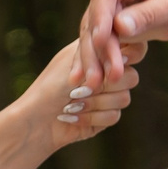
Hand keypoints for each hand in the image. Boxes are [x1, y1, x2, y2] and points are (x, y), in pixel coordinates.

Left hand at [13, 38, 142, 151]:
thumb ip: (101, 55)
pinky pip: (115, 116)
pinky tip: (73, 116)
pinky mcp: (106, 116)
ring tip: (72, 103)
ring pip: (124, 98)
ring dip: (95, 102)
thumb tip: (126, 54)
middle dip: (104, 86)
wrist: (36, 119)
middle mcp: (107, 74)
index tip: (107, 66)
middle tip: (81, 89)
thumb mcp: (74, 63)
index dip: (121, 59)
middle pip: (131, 77)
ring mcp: (109, 96)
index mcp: (100, 54)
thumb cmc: (51, 86)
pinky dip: (92, 117)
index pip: (128, 49)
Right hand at [74, 0, 167, 88]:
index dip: (100, 18)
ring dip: (93, 59)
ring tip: (94, 84)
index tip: (100, 42)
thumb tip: (119, 27)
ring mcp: (108, 2)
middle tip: (98, 76)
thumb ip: (149, 15)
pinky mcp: (109, 21)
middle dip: (96, 48)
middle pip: (95, 16)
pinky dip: (97, 61)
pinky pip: (99, 42)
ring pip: (92, 33)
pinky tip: (90, 81)